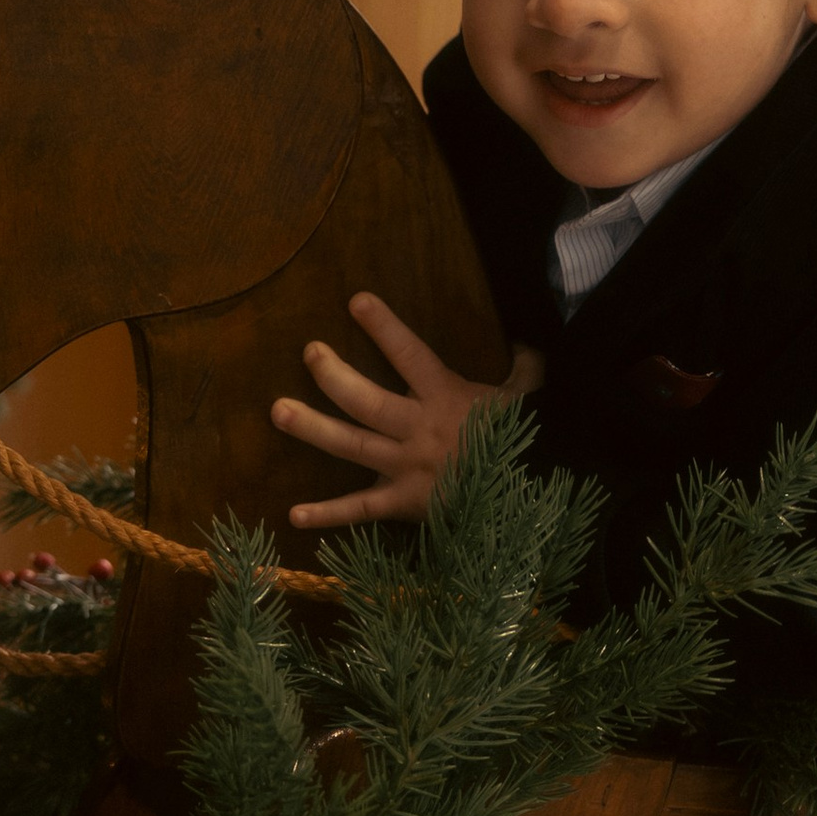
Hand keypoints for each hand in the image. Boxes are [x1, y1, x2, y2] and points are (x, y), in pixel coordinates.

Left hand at [272, 293, 543, 528]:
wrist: (537, 500)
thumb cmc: (532, 444)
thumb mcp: (532, 398)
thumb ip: (525, 368)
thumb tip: (528, 341)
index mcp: (447, 397)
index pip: (410, 354)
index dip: (385, 327)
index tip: (357, 301)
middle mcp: (419, 429)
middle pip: (366, 399)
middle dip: (333, 375)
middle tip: (309, 353)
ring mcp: (408, 467)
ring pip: (352, 445)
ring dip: (313, 429)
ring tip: (279, 411)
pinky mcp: (405, 504)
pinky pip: (362, 509)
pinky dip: (329, 514)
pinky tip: (294, 514)